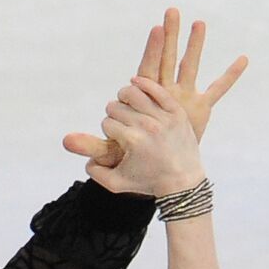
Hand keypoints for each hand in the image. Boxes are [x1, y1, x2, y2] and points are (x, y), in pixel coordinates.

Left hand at [63, 8, 247, 168]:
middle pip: (165, 60)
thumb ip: (90, 145)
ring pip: (189, 67)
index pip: (142, 74)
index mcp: (141, 101)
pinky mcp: (199, 109)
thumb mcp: (111, 151)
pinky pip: (218, 89)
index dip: (148, 56)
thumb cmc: (131, 158)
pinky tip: (244, 60)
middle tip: (169, 12)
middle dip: (167, 38)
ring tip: (199, 23)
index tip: (154, 34)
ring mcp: (183, 98)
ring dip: (195, 45)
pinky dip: (231, 76)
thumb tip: (64, 142)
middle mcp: (162, 94)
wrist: (155, 168)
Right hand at [90, 74, 204, 196]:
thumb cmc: (148, 183)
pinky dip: (143, 84)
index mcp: (131, 142)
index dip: (107, 130)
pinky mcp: (176, 112)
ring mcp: (163, 117)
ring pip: (134, 93)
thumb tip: (86, 161)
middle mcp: (147, 127)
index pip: (107, 123)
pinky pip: (156, 89)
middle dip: (113, 115)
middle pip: (117, 107)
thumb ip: (96, 174)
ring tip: (125, 103)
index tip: (114, 138)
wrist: (182, 182)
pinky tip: (136, 84)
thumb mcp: (117, 184)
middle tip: (119, 123)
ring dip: (124, 97)